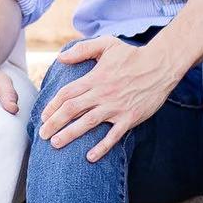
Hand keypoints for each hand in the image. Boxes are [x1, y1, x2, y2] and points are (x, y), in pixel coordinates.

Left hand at [37, 33, 184, 162]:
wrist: (160, 66)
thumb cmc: (132, 55)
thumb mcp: (106, 44)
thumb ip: (82, 50)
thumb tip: (60, 57)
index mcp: (94, 78)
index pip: (67, 93)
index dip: (52, 106)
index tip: (43, 116)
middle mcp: (102, 93)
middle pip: (72, 110)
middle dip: (54, 123)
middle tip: (42, 134)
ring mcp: (116, 107)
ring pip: (88, 123)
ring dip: (69, 135)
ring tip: (55, 144)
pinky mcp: (130, 117)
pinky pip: (114, 135)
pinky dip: (102, 147)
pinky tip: (90, 157)